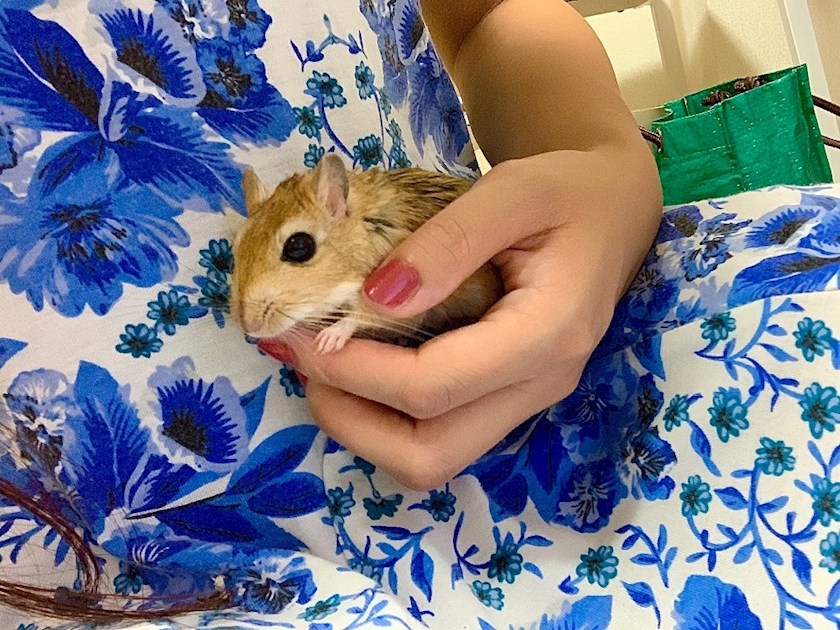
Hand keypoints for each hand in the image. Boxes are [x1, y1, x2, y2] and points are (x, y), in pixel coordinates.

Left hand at [259, 147, 660, 490]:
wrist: (615, 211)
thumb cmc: (568, 191)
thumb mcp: (513, 190)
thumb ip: (449, 241)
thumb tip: (375, 297)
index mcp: (548, 335)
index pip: (432, 386)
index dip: (353, 370)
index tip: (298, 333)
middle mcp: (540, 385)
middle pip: (430, 454)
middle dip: (350, 421)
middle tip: (305, 362)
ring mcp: (527, 399)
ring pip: (433, 457)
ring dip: (365, 427)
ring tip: (324, 366)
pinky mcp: (511, 396)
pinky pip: (442, 432)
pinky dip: (389, 416)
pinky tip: (363, 366)